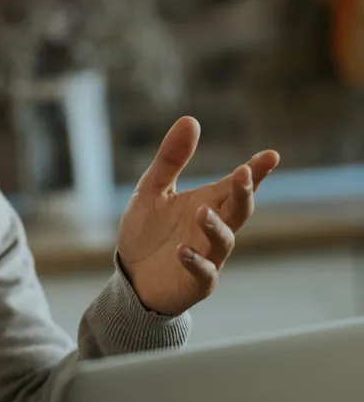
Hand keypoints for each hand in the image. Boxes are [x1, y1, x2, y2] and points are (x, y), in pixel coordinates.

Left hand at [117, 116, 279, 315]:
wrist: (131, 278)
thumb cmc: (147, 233)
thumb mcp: (152, 190)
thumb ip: (170, 160)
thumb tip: (190, 119)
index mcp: (209, 203)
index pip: (237, 185)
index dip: (256, 172)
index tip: (271, 156)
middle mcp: (214, 229)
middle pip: (239, 210)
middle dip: (244, 193)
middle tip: (243, 175)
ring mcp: (209, 256)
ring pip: (225, 241)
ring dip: (216, 226)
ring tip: (201, 211)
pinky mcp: (196, 282)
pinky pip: (203, 273)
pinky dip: (195, 261)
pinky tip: (181, 250)